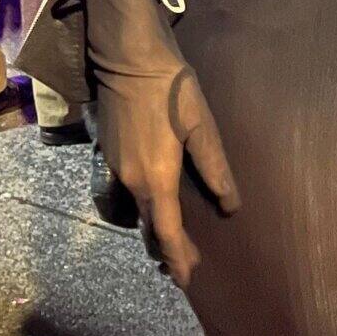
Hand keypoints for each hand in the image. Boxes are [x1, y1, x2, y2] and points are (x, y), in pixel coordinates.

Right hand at [86, 0, 238, 288]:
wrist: (127, 56)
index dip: (178, 257)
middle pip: (147, 227)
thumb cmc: (170, 87)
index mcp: (156, 177)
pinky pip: (123, 195)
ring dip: (150, 231)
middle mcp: (131, 181)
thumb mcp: (201, 124)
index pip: (166, 231)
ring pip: (133, 212)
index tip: (187, 279)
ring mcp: (115, 169)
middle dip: (164, 249)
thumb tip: (229, 205)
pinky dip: (138, 210)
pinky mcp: (107, 155)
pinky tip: (151, 205)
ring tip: (169, 242)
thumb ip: (215, 167)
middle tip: (182, 266)